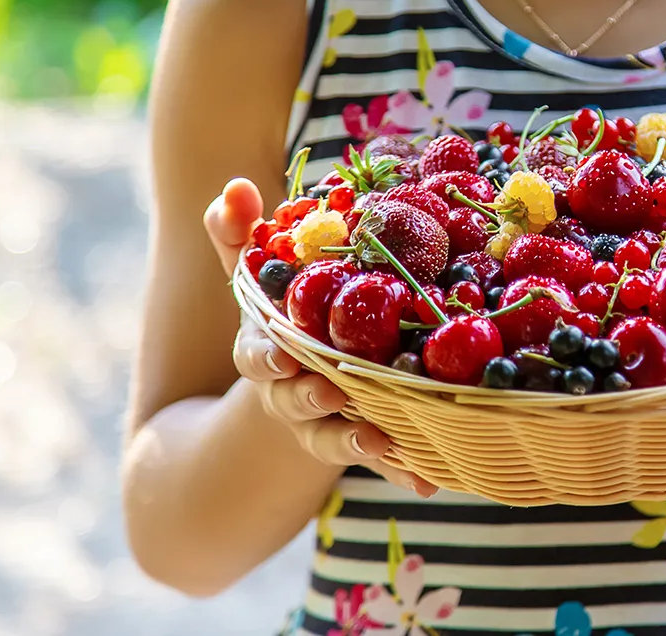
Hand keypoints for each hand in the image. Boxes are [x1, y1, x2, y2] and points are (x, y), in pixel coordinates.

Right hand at [204, 178, 436, 496]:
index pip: (257, 355)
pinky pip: (385, 460)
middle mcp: (294, 393)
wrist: (300, 380)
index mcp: (268, 352)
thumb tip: (234, 186)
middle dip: (310, 398)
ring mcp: (329, 423)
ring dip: (360, 440)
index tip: (278, 356)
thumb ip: (241, 235)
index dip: (265, 356)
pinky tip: (430, 480)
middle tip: (329, 391)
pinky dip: (405, 471)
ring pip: (339, 436)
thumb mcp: (260, 278)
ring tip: (385, 443)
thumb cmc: (287, 314)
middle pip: (296, 401)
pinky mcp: (368, 439)